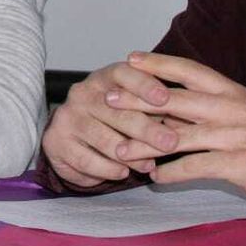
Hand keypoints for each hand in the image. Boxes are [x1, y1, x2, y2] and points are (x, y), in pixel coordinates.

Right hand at [42, 57, 182, 186]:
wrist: (71, 135)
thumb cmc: (114, 118)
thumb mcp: (135, 106)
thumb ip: (158, 109)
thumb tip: (189, 118)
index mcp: (104, 77)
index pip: (123, 73)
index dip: (144, 84)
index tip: (165, 98)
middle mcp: (82, 93)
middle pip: (116, 110)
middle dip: (147, 129)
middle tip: (170, 143)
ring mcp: (67, 117)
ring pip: (103, 138)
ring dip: (129, 154)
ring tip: (148, 165)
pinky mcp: (55, 141)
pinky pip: (86, 159)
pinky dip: (107, 168)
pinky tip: (122, 173)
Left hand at [103, 52, 245, 206]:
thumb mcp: (244, 110)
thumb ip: (212, 104)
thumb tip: (172, 101)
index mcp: (230, 91)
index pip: (187, 70)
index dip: (157, 64)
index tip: (129, 60)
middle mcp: (229, 108)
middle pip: (173, 100)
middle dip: (137, 100)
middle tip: (108, 99)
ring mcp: (232, 136)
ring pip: (177, 137)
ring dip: (145, 145)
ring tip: (121, 151)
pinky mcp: (236, 164)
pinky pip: (194, 167)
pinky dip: (172, 174)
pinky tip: (156, 180)